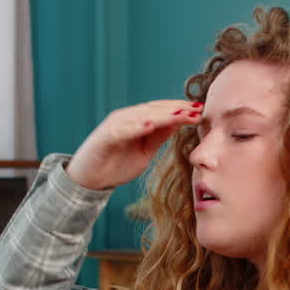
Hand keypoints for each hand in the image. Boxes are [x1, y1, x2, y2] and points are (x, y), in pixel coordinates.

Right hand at [65, 100, 202, 190]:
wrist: (89, 180)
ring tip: (181, 113)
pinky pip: (123, 130)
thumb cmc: (116, 165)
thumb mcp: (145, 151)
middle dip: (177, 109)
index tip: (201, 110)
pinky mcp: (105, 137)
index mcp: (137, 120)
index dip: (181, 109)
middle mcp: (127, 118)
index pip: (162, 110)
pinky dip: (137, 126)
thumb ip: (159, 137)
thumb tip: (180, 125)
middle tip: (197, 109)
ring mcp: (115, 125)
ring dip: (162, 114)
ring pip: (142, 116)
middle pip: (155, 109)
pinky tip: (151, 124)